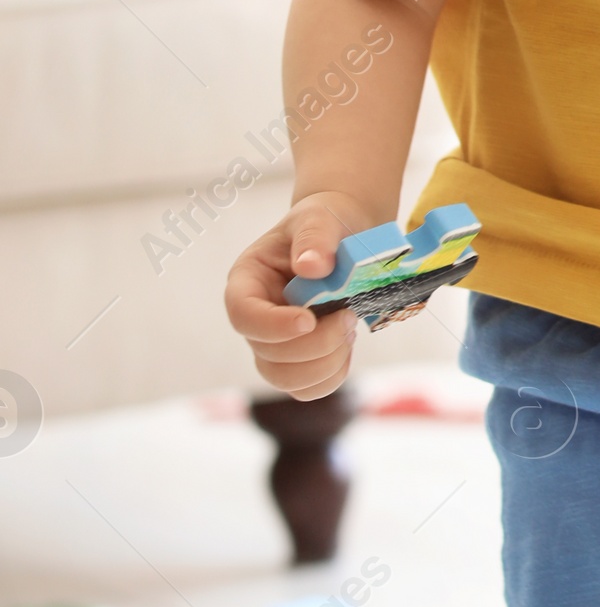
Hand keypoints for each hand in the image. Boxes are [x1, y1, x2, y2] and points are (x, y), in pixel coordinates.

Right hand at [223, 190, 376, 399]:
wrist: (344, 237)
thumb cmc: (325, 224)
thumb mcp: (319, 218)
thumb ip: (314, 237)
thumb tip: (311, 267)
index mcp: (247, 282)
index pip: (243, 315)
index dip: (272, 326)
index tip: (308, 319)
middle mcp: (255, 318)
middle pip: (267, 355)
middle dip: (314, 343)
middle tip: (348, 314)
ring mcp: (274, 344)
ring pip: (286, 379)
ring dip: (325, 362)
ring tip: (348, 326)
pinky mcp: (298, 361)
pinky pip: (309, 388)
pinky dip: (333, 374)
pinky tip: (347, 343)